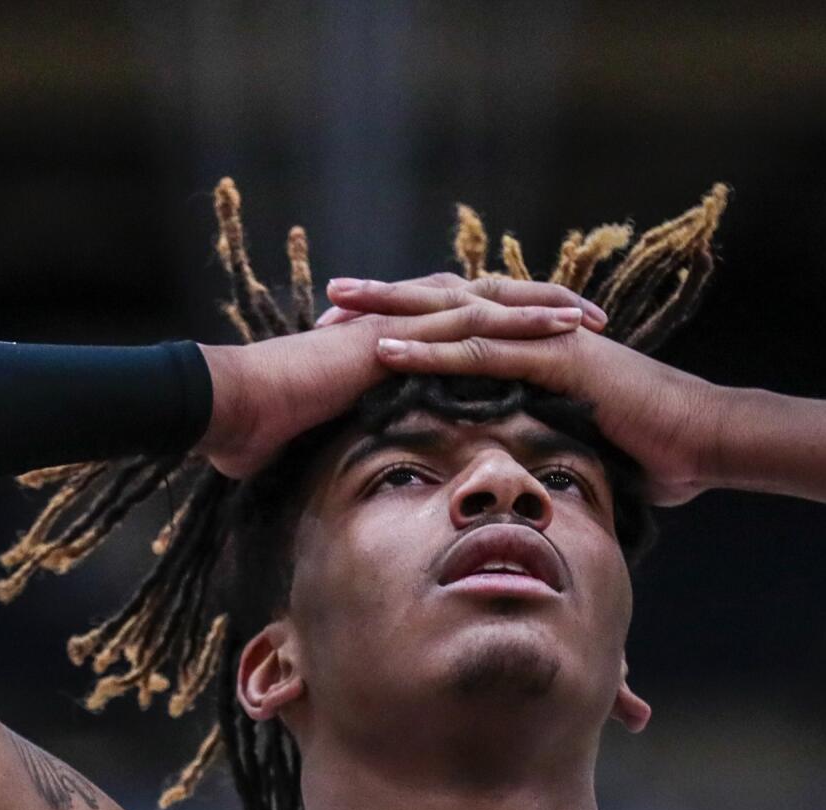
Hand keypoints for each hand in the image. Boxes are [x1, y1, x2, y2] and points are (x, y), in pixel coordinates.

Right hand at [194, 280, 603, 481]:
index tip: (555, 348)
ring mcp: (400, 324)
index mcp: (391, 344)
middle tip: (592, 322)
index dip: (508, 334)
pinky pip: (468, 322)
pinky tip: (555, 327)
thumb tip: (350, 489)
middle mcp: (401, 325)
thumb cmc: (261, 433)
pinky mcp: (398, 335)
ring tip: (590, 317)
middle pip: (487, 304)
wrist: (233, 410)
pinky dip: (516, 321)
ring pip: (487, 303)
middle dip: (540, 310)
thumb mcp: (322, 443)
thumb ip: (347, 450)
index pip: (462, 330)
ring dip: (542, 308)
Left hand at [322, 273, 718, 505]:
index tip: (358, 328)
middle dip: (387, 301)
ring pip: (455, 317)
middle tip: (331, 297)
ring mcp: (545, 338)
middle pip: (448, 305)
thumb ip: (546, 440)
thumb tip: (518, 472)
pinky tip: (388, 350)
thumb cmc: (653, 450)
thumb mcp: (582, 443)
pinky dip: (433, 351)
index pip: (461, 326)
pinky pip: (483, 353)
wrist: (705, 441)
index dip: (410, 323)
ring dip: (394, 312)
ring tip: (342, 310)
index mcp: (537, 345)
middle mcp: (536, 330)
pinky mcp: (556, 358)